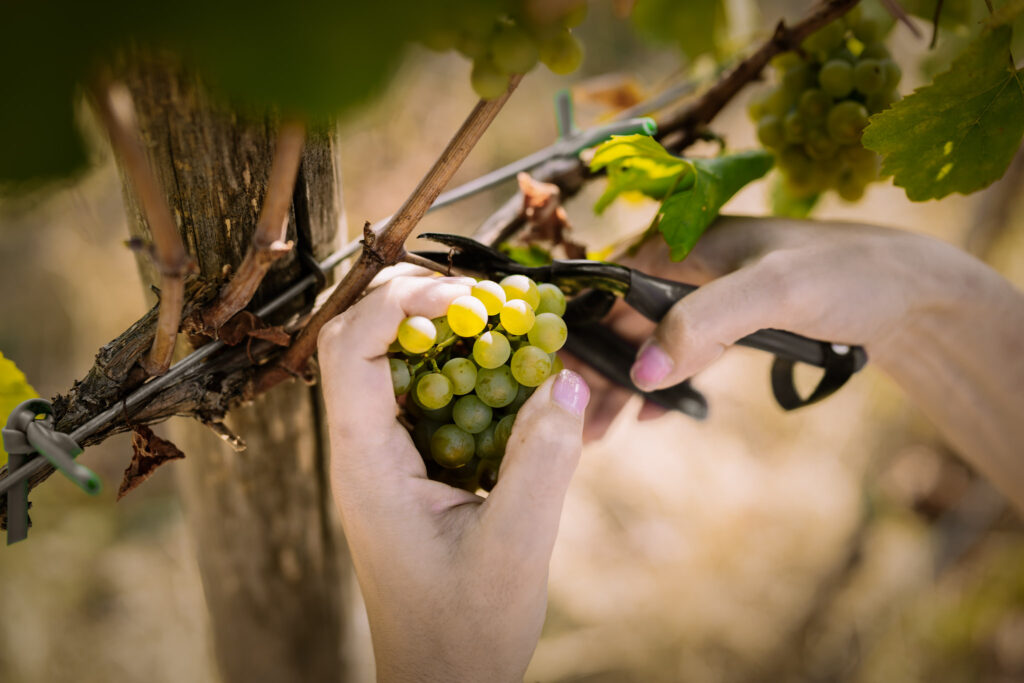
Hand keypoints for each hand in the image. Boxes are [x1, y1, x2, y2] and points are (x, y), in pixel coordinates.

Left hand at [317, 273, 590, 682]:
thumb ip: (542, 460)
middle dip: (422, 304)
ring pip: (392, 362)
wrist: (443, 682)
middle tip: (492, 303)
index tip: (470, 296)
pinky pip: (427, 396)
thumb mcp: (515, 546)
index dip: (401, 302)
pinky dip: (464, 370)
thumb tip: (565, 377)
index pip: (350, 349)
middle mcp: (363, 450)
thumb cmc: (466, 630)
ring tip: (505, 326)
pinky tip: (510, 376)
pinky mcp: (410, 467)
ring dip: (445, 333)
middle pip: (361, 339)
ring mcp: (384, 457)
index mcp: (366, 465)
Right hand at [574, 215, 1023, 515]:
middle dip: (598, 371)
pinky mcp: (731, 322)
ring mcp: (709, 295)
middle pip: (624, 319)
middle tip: (578, 425)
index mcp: (684, 241)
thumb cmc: (845, 276)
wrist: (911, 293)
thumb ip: (705, 324)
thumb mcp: (775, 292)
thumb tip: (645, 372)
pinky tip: (649, 416)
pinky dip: (663, 385)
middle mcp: (688, 265)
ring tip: (599, 432)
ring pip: (650, 341)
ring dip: (625, 385)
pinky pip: (682, 354)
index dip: (581, 332)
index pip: (611, 287)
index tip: (559, 380)